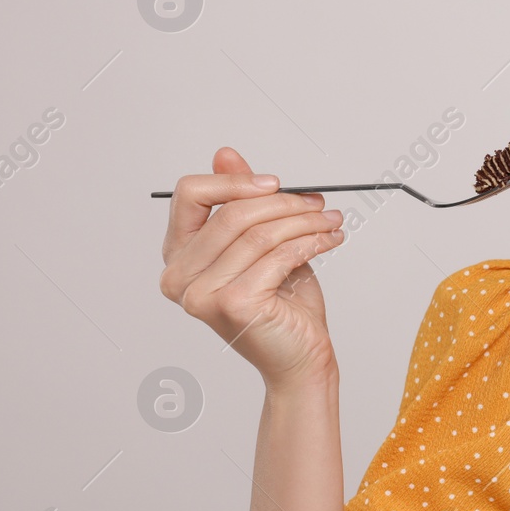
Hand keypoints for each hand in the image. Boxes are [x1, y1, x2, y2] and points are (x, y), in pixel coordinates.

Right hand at [158, 146, 344, 390]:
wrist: (299, 357)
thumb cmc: (281, 303)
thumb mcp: (261, 243)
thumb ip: (241, 201)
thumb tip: (226, 153)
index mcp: (178, 256)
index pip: (189, 194)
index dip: (235, 181)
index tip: (276, 183)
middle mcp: (179, 276)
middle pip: (233, 213)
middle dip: (284, 203)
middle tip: (318, 203)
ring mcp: (201, 294)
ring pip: (260, 233)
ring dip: (305, 221)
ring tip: (332, 220)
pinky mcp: (233, 304)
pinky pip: (279, 255)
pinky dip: (312, 242)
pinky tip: (331, 239)